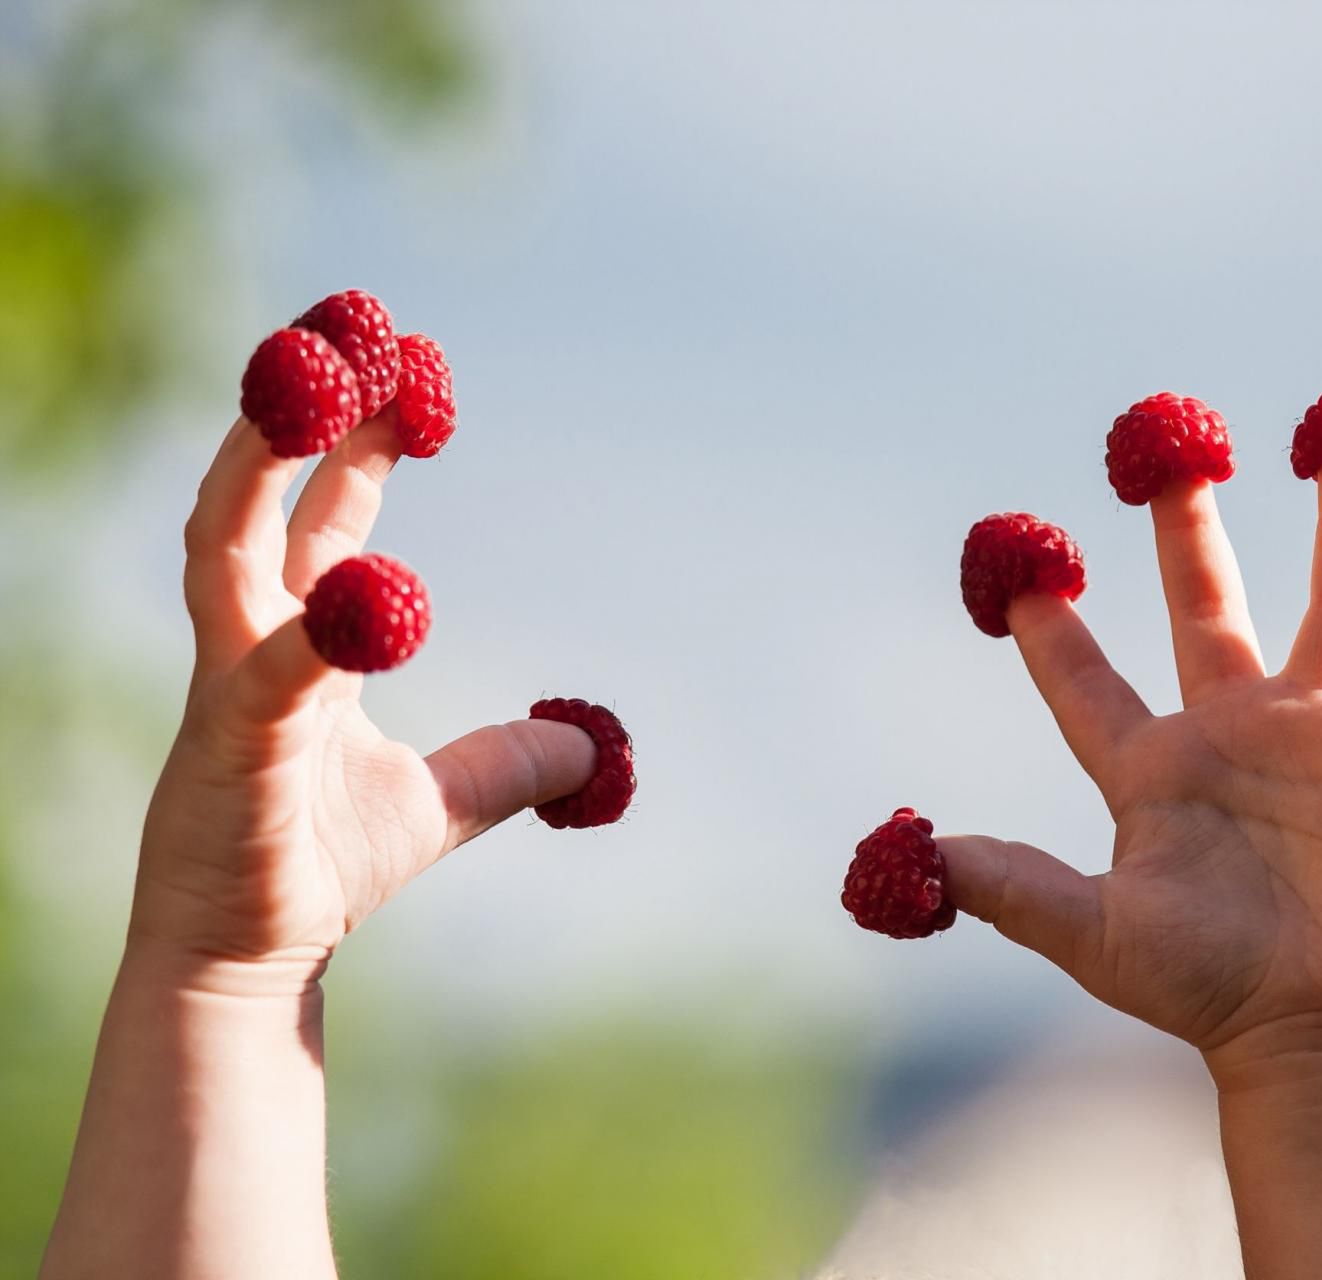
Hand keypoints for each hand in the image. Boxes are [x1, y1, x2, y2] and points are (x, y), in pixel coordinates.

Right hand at [132, 410, 595, 984]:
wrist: (246, 961)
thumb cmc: (318, 868)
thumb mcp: (443, 803)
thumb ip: (506, 764)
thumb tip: (590, 744)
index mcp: (295, 644)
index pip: (320, 518)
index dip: (360, 443)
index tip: (410, 376)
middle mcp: (247, 644)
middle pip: (260, 497)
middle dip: (303, 409)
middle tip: (358, 328)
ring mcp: (226, 689)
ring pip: (222, 549)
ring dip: (261, 463)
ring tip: (308, 387)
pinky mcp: (227, 751)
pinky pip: (270, 676)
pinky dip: (322, 634)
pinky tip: (375, 595)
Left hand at [941, 463, 1321, 1080]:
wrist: (1309, 1031)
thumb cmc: (1201, 987)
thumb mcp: (1093, 934)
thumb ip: (1011, 886)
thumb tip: (919, 848)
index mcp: (1149, 766)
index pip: (1085, 682)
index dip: (1049, 627)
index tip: (1015, 563)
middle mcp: (1231, 728)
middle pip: (1205, 599)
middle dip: (1186, 522)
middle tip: (1167, 438)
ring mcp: (1316, 731)